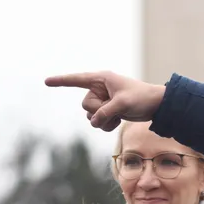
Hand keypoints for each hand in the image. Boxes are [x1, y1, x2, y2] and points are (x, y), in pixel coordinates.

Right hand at [44, 72, 166, 131]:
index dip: (61, 81)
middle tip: (116, 108)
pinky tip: (119, 120)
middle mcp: (99, 88)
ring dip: (104, 120)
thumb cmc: (142, 98)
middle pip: (85, 106)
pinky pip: (98, 122)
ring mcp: (103, 100)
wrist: (156, 105)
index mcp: (101, 79)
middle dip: (99, 111)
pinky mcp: (107, 111)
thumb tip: (94, 122)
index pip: (77, 80)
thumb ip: (105, 112)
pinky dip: (107, 125)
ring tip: (120, 114)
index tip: (46, 81)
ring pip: (91, 116)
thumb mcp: (123, 104)